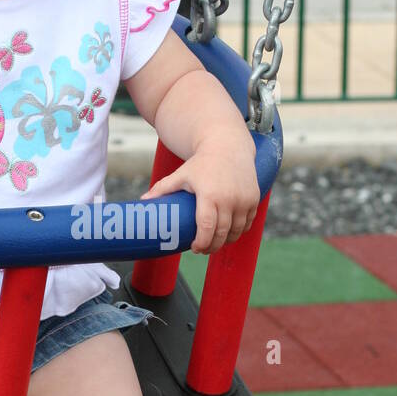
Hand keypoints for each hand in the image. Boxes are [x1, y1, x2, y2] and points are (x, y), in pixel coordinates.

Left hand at [140, 138, 260, 254]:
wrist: (228, 146)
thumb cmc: (201, 163)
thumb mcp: (181, 174)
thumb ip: (162, 188)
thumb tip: (142, 201)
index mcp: (209, 195)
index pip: (206, 228)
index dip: (201, 243)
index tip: (194, 248)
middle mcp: (229, 199)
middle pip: (222, 234)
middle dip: (212, 246)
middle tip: (203, 249)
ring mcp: (244, 200)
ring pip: (236, 232)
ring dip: (226, 241)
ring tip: (215, 242)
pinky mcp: (254, 199)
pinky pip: (248, 224)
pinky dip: (239, 231)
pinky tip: (230, 233)